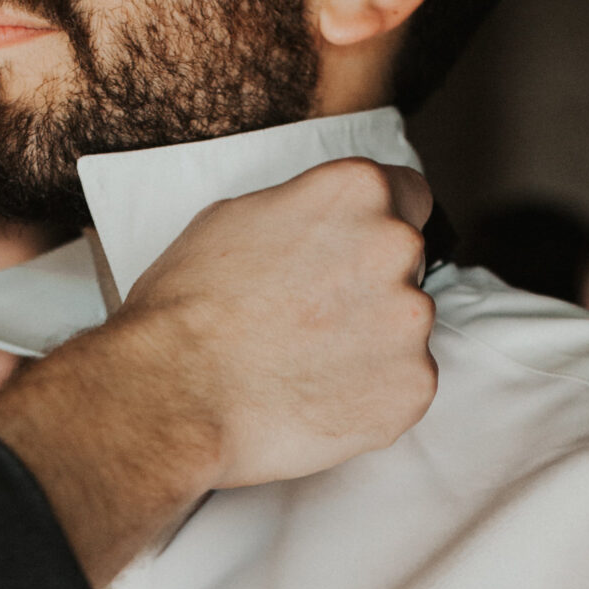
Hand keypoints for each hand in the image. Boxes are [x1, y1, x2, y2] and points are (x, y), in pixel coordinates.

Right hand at [111, 156, 438, 488]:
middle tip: (311, 321)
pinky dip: (369, 396)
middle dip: (368, 290)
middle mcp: (396, 247)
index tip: (352, 257)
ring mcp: (410, 321)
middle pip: (406, 265)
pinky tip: (316, 397)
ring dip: (369, 345)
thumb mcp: (237, 219)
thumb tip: (322, 228)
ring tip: (304, 364)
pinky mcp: (412, 386)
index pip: (408, 196)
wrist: (176, 396)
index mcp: (357, 191)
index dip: (373, 230)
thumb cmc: (188, 310)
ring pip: (403, 330)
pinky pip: (402, 385)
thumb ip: (305, 213)